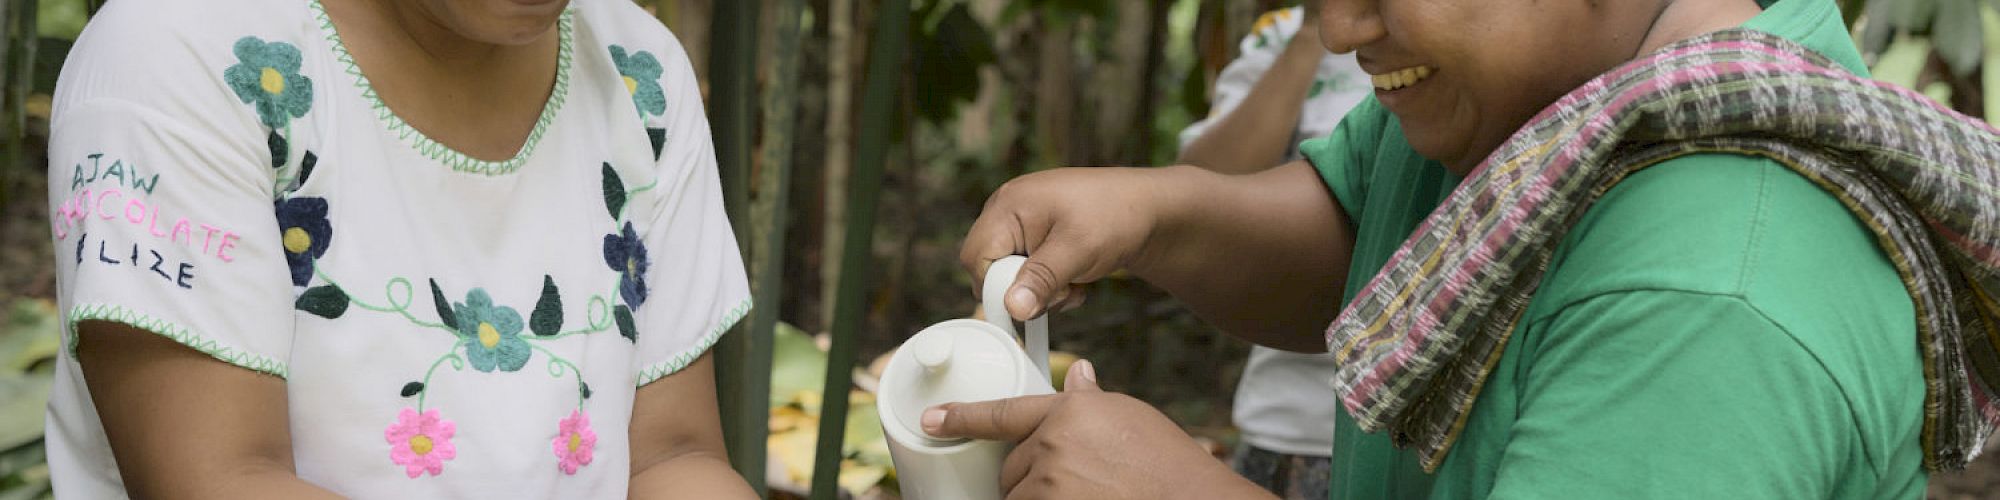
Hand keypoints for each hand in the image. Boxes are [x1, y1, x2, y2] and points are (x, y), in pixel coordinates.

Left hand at [922, 360, 1272, 499]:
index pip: (1004, 413)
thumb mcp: (1131, 418)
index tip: (933, 421)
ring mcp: (1051, 484)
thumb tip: (1078, 375)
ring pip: (1018, 499)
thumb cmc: (1170, 465)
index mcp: (1071, 412)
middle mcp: (1054, 444)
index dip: (962, 418)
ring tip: (1088, 494)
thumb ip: (1093, 403)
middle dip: (1033, 478)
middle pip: (1012, 468)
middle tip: (1078, 483)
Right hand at [960, 167, 1174, 320]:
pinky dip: (1048, 283)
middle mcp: (1007, 210)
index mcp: (1008, 205)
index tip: (1029, 304)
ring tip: (1073, 283)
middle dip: (1023, 290)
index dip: (997, 288)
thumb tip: (1011, 308)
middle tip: (1060, 291)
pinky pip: (1027, 270)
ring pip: (1010, 274)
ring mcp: (1021, 222)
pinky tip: (1074, 279)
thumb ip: (1041, 279)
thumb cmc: (1117, 217)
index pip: (977, 259)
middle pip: (989, 268)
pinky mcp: (1036, 235)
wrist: (1151, 209)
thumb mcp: (1079, 251)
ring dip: (1040, 290)